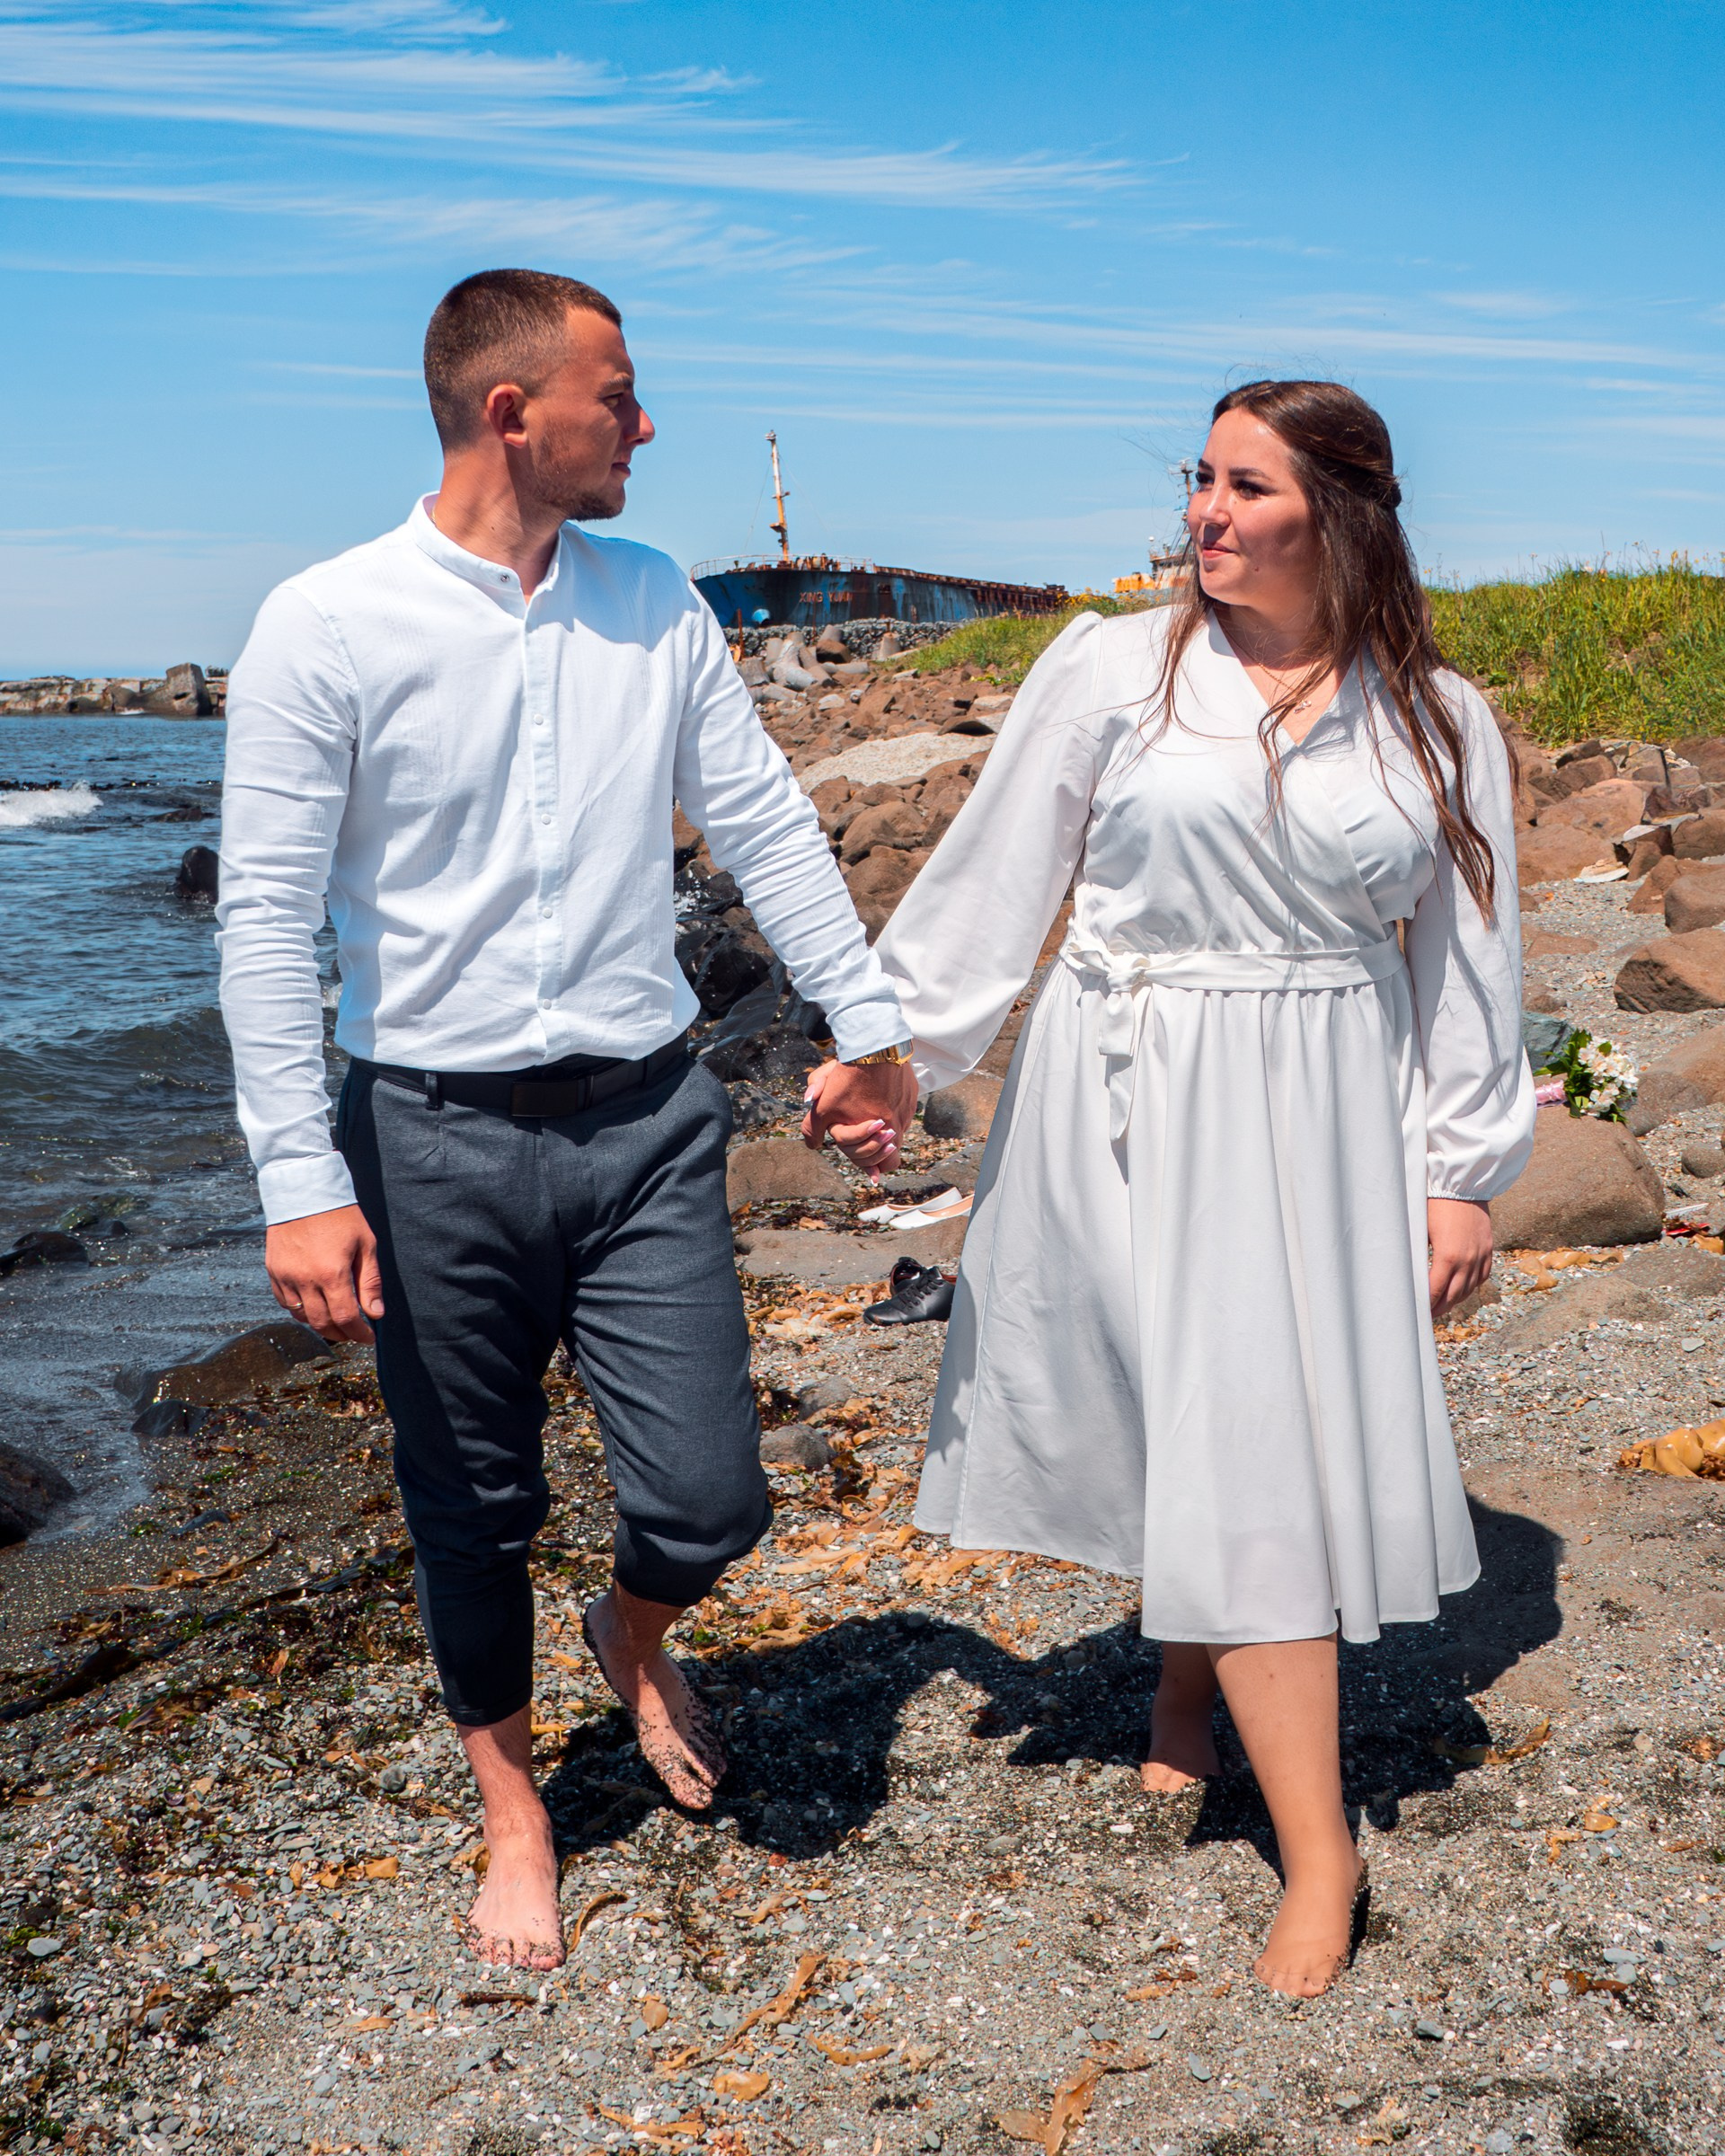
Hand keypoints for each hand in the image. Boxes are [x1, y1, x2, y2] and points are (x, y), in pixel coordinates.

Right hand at [265, 1203, 384, 1342]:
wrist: (304, 1190)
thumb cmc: (340, 1215)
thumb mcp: (366, 1244)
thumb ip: (370, 1282)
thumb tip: (376, 1314)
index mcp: (332, 1273)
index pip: (346, 1317)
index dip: (359, 1333)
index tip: (368, 1337)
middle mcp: (305, 1279)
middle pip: (322, 1323)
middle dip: (341, 1333)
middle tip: (354, 1333)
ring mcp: (286, 1276)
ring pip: (302, 1316)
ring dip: (320, 1325)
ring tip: (336, 1322)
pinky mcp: (273, 1271)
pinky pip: (285, 1302)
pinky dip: (300, 1311)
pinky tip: (314, 1307)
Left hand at [801, 1057, 917, 1179]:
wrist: (874, 1046)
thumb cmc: (848, 1079)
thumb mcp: (822, 1108)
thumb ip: (813, 1130)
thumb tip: (812, 1145)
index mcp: (881, 1133)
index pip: (886, 1165)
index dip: (876, 1169)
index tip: (873, 1173)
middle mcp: (900, 1124)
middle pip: (893, 1149)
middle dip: (879, 1148)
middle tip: (866, 1140)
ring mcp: (907, 1107)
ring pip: (898, 1126)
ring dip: (885, 1126)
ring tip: (870, 1115)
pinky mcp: (911, 1091)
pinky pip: (902, 1106)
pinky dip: (891, 1105)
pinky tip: (877, 1093)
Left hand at [1428, 1196, 1491, 1318]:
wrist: (1462, 1184)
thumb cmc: (1434, 1203)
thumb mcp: (1420, 1229)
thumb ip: (1417, 1254)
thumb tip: (1407, 1274)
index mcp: (1447, 1256)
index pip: (1436, 1291)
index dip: (1427, 1304)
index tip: (1418, 1311)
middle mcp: (1467, 1259)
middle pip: (1454, 1295)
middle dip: (1441, 1308)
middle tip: (1428, 1315)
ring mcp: (1481, 1254)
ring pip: (1470, 1288)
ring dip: (1456, 1300)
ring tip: (1443, 1306)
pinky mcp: (1488, 1248)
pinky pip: (1483, 1275)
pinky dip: (1473, 1286)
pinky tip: (1463, 1290)